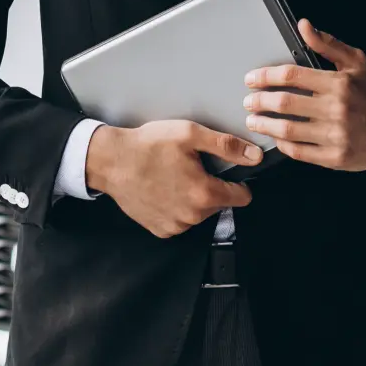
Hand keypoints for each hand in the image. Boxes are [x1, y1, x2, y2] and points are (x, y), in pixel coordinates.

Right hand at [85, 120, 259, 238]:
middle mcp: (192, 216)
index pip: (241, 197)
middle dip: (210, 187)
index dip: (237, 182)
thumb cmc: (148, 146)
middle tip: (190, 168)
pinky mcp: (161, 230)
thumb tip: (254, 156)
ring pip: (199, 213)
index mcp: (204, 193)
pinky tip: (163, 190)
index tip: (226, 172)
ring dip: (193, 198)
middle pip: (219, 204)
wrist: (111, 161)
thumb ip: (226, 145)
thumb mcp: (189, 134)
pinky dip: (176, 208)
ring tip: (173, 177)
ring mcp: (176, 226)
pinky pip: (181, 221)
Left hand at [242, 19, 365, 170]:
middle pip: (285, 103)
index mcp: (338, 84)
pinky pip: (299, 152)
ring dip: (264, 124)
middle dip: (260, 101)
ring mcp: (336, 136)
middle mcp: (336, 109)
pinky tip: (276, 137)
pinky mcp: (335, 158)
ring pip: (288, 130)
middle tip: (248, 101)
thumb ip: (327, 44)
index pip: (292, 75)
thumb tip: (303, 26)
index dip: (266, 76)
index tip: (251, 79)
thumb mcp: (355, 62)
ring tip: (254, 120)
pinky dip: (282, 144)